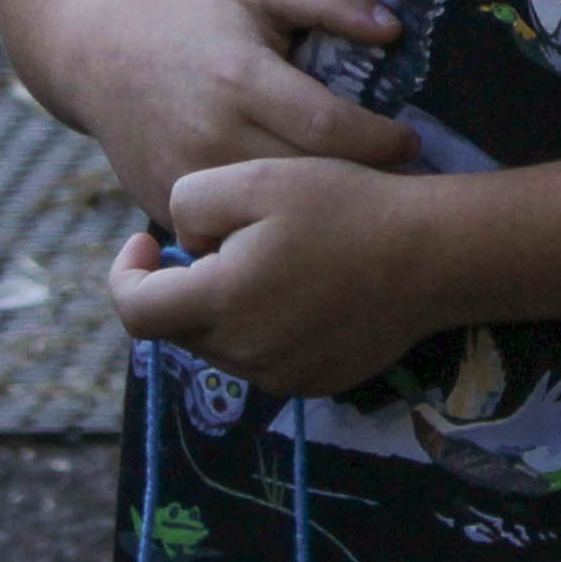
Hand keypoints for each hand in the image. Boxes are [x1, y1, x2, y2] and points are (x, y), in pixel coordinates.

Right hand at [66, 0, 424, 225]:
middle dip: (361, 184)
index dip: (382, 142)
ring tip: (361, 205)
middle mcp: (213, 135)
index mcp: (241, 78)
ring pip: (272, 216)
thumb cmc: (200, 20)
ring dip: (320, 215)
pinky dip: (270, 231)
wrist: (104, 57)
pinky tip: (304, 221)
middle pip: (307, 180)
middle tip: (403, 183)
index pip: (330, 127)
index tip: (411, 143)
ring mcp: (187, 179)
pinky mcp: (169, 209)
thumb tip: (394, 30)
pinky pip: (234, 233)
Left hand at [111, 159, 449, 396]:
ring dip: (222, 306)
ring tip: (268, 258)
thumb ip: (189, 204)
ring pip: (219, 344)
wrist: (434, 256)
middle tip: (224, 236)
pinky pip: (262, 358)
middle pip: (178, 327)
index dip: (125, 275)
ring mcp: (280, 376)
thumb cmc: (345, 208)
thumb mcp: (256, 178)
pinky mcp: (313, 383)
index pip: (135, 312)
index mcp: (221, 304)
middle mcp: (244, 354)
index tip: (146, 242)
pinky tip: (300, 289)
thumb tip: (184, 244)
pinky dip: (261, 327)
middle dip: (182, 284)